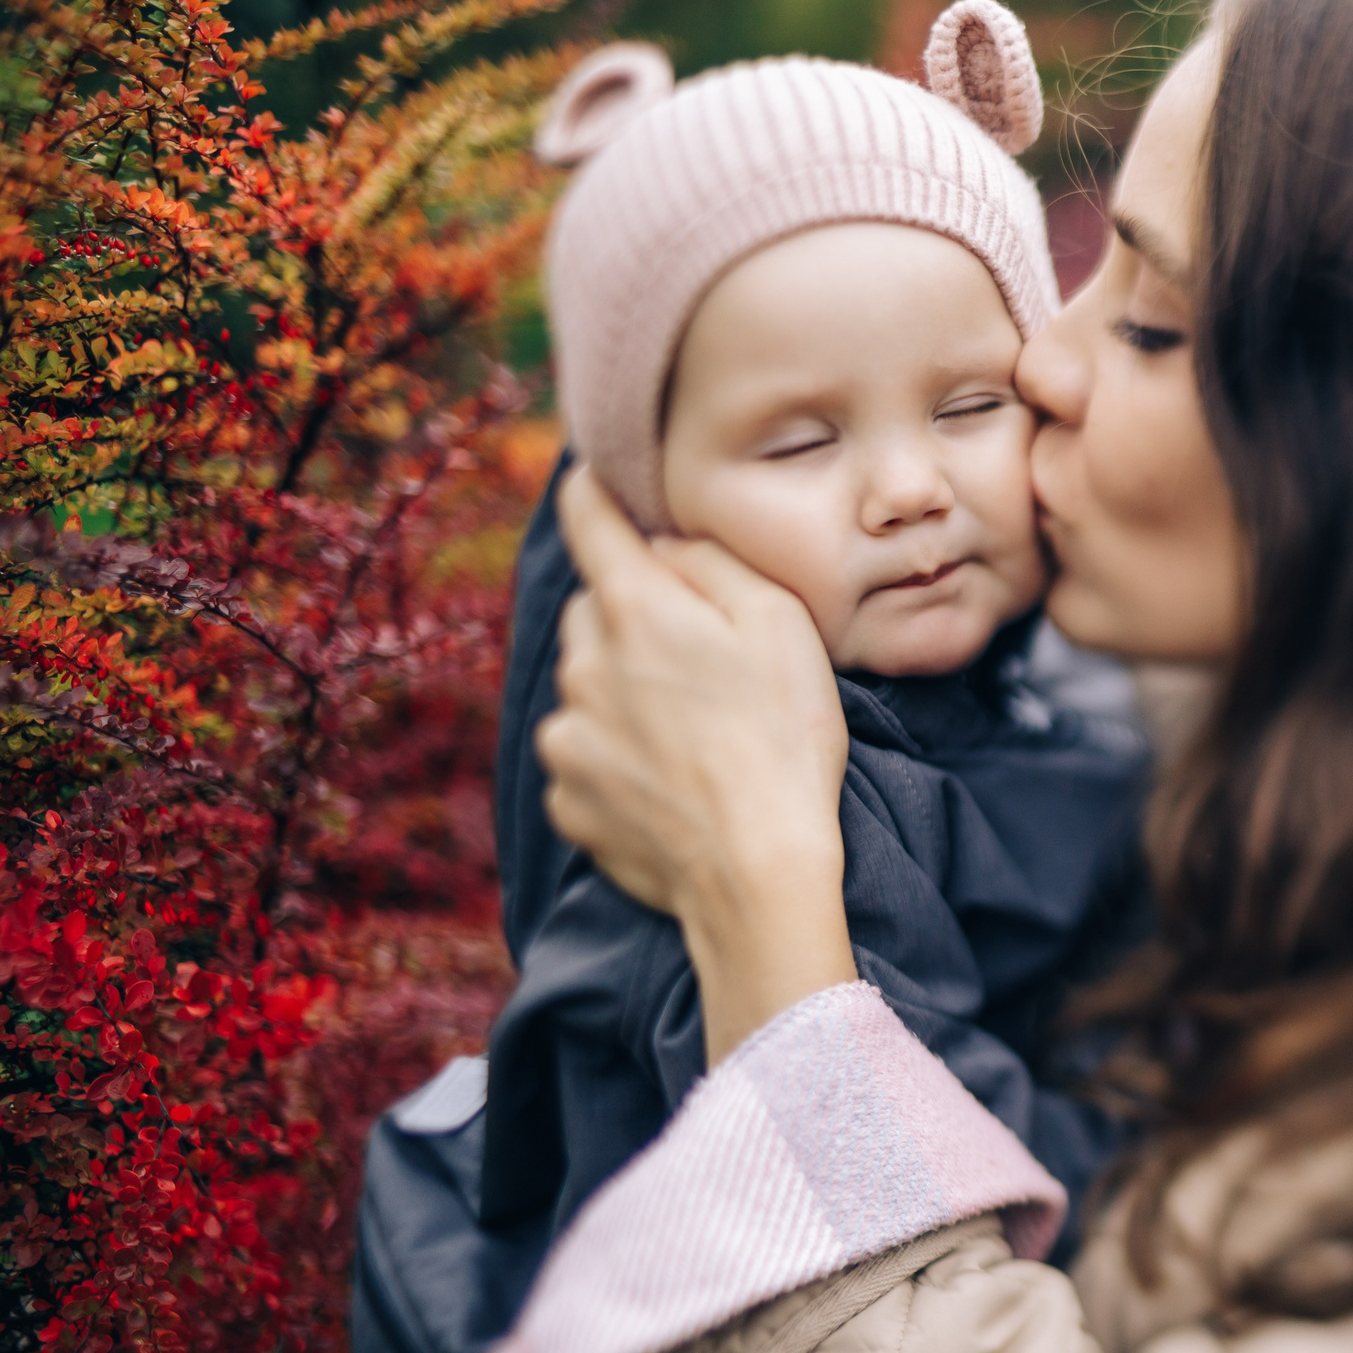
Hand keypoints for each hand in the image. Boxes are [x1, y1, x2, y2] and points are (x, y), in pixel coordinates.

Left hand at [537, 466, 857, 1058]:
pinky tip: (674, 781)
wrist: (758, 873)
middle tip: (702, 656)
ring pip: (588, 685)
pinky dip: (620, 758)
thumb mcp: (780, 623)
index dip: (593, 489)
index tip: (595, 479)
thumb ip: (713, 564)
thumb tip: (662, 546)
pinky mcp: (568, 798)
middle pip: (594, 610)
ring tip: (698, 734)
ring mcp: (567, 736)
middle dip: (635, 617)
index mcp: (634, 608)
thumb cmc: (784, 740)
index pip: (587, 517)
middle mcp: (582, 664)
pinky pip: (587, 755)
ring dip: (627, 691)